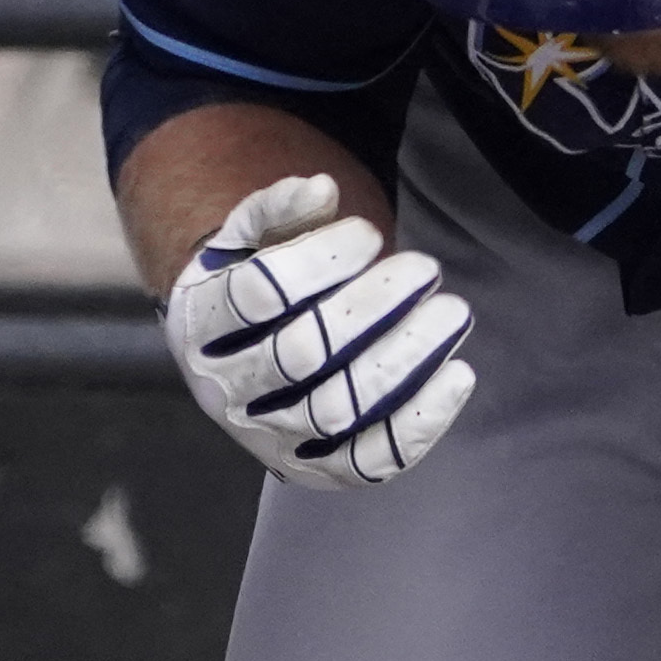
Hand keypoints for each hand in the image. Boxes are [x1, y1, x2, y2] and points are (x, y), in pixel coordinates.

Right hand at [162, 173, 475, 488]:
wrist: (238, 356)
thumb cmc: (251, 281)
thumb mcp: (247, 238)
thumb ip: (278, 208)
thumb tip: (322, 189)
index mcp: (201, 322)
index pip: (257, 294)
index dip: (318, 259)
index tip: (369, 232)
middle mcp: (224, 390)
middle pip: (298, 354)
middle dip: (370, 306)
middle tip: (426, 267)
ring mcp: (268, 438)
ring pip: (336, 409)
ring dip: (403, 360)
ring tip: (453, 311)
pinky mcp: (314, 471)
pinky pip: (368, 462)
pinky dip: (419, 424)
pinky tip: (459, 375)